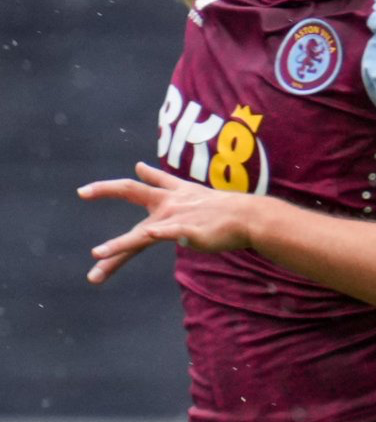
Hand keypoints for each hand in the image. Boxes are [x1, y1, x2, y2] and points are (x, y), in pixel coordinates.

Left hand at [79, 163, 256, 282]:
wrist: (249, 218)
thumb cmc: (221, 208)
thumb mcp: (187, 190)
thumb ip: (160, 180)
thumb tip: (139, 166)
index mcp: (166, 196)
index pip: (132, 188)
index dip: (106, 188)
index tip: (82, 192)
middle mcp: (167, 204)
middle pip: (132, 193)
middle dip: (105, 190)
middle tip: (81, 191)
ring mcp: (178, 218)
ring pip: (142, 233)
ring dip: (119, 245)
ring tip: (97, 255)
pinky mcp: (192, 232)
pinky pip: (172, 233)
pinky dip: (162, 232)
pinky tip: (152, 233)